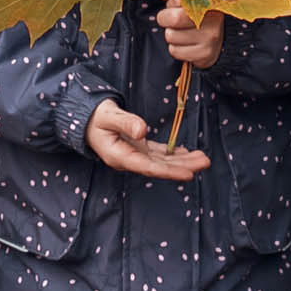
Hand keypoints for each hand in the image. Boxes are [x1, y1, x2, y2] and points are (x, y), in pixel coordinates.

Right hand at [86, 100, 209, 179]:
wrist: (85, 119)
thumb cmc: (95, 117)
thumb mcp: (108, 117)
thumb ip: (125, 123)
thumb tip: (143, 131)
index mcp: (120, 157)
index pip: (149, 167)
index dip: (170, 172)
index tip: (188, 173)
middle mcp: (129, 160)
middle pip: (159, 167)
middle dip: (183, 166)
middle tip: (205, 162)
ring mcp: (134, 155)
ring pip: (162, 162)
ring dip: (182, 161)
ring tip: (203, 159)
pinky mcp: (138, 148)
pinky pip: (158, 154)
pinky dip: (173, 154)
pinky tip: (187, 153)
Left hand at [152, 0, 222, 69]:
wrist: (219, 39)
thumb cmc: (200, 15)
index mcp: (209, 0)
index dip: (171, 3)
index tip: (175, 5)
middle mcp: (213, 19)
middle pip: (174, 18)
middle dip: (166, 19)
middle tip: (172, 20)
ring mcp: (210, 37)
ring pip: (171, 36)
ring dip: (172, 34)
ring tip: (182, 32)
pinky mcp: (205, 54)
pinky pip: (175, 51)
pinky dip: (176, 48)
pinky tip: (186, 44)